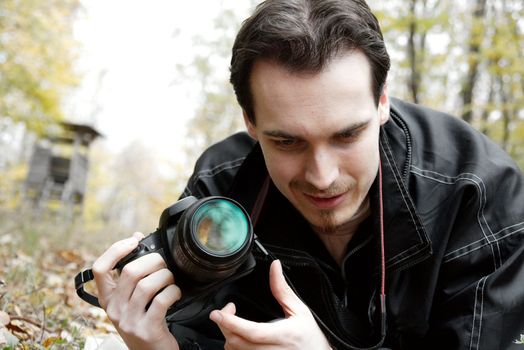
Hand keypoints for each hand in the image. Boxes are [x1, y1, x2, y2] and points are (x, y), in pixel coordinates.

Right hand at [92, 232, 180, 349]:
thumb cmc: (144, 321)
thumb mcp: (131, 300)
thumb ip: (132, 275)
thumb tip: (136, 238)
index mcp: (107, 299)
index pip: (99, 269)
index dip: (116, 250)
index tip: (134, 241)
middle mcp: (114, 310)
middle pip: (130, 272)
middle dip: (154, 261)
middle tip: (164, 265)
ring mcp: (129, 321)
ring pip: (147, 284)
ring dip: (165, 276)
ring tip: (170, 280)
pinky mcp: (146, 329)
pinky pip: (162, 300)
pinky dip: (173, 291)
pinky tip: (175, 294)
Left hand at [209, 260, 331, 349]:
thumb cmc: (310, 337)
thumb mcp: (299, 311)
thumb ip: (282, 290)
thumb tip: (275, 267)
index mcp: (281, 335)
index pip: (252, 331)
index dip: (231, 322)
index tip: (217, 313)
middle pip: (236, 341)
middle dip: (224, 323)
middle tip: (229, 309)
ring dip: (228, 334)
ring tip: (234, 322)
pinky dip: (233, 346)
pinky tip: (239, 336)